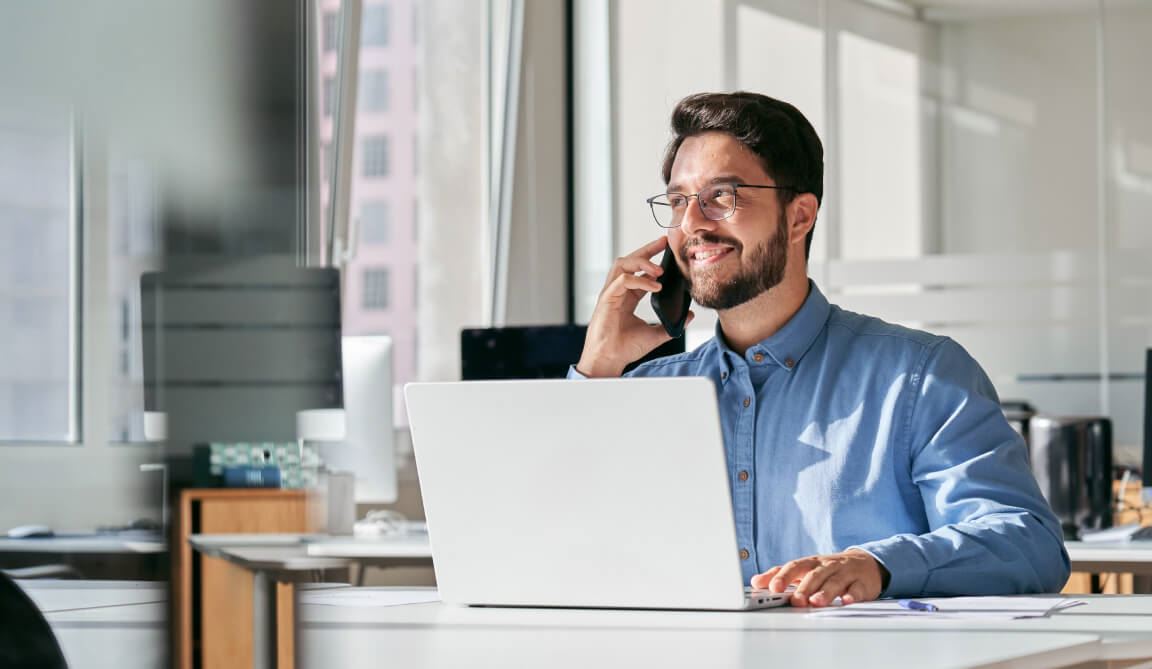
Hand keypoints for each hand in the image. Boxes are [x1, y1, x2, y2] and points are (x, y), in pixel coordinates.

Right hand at [575, 236, 692, 377]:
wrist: (610, 360)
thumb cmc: (624, 348)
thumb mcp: (654, 335)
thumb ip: (670, 325)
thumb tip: (688, 316)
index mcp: (626, 297)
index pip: (639, 271)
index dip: (652, 259)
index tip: (667, 251)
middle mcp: (617, 291)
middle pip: (629, 261)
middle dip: (646, 249)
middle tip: (663, 242)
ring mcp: (610, 293)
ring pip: (622, 264)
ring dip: (642, 262)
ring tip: (660, 269)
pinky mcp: (606, 298)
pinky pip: (623, 280)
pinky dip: (639, 279)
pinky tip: (655, 286)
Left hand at [750, 549, 887, 607]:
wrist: (865, 563)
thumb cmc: (829, 569)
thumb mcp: (806, 570)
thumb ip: (781, 576)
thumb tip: (756, 582)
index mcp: (811, 563)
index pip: (794, 567)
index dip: (782, 576)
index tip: (770, 587)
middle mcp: (826, 566)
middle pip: (814, 575)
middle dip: (803, 588)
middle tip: (795, 600)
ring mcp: (845, 573)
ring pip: (834, 581)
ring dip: (825, 592)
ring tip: (816, 602)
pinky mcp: (862, 583)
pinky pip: (857, 589)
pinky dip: (852, 595)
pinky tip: (847, 601)